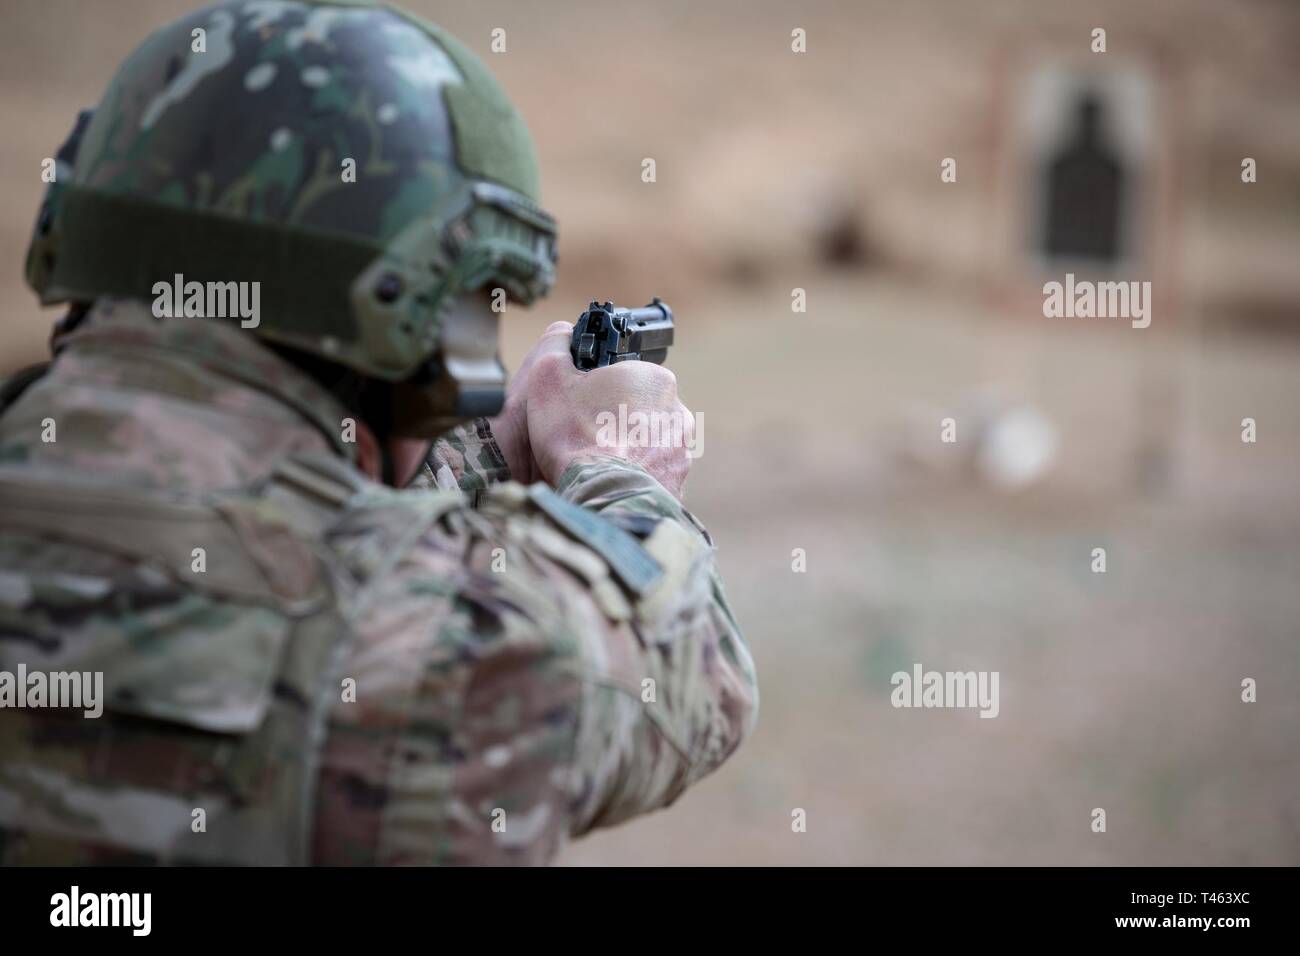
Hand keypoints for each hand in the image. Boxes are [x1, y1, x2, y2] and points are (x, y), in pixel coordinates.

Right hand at [490, 321, 694, 498]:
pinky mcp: (678, 483)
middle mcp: (677, 411)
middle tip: (584, 437)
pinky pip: (652, 475)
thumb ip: (556, 347)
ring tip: (596, 465)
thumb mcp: (549, 378)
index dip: (597, 391)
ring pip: (646, 444)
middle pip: (637, 410)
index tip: (580, 407)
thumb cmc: (575, 438)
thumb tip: (563, 336)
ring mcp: (681, 450)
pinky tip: (611, 484)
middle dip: (614, 421)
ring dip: (626, 451)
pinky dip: (633, 479)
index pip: (624, 377)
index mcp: (653, 379)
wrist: (602, 498)